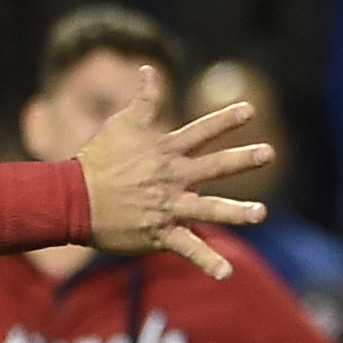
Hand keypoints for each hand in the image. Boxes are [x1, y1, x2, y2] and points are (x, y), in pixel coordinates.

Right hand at [76, 73, 268, 276]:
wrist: (73, 200)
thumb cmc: (98, 160)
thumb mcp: (121, 124)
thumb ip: (144, 99)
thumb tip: (150, 69)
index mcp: (165, 151)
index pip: (201, 131)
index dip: (225, 119)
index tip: (250, 110)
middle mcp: (171, 177)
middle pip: (214, 166)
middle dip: (243, 159)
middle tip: (269, 153)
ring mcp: (168, 206)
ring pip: (208, 209)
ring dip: (236, 212)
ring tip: (261, 214)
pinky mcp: (160, 233)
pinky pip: (188, 249)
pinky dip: (207, 262)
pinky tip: (226, 274)